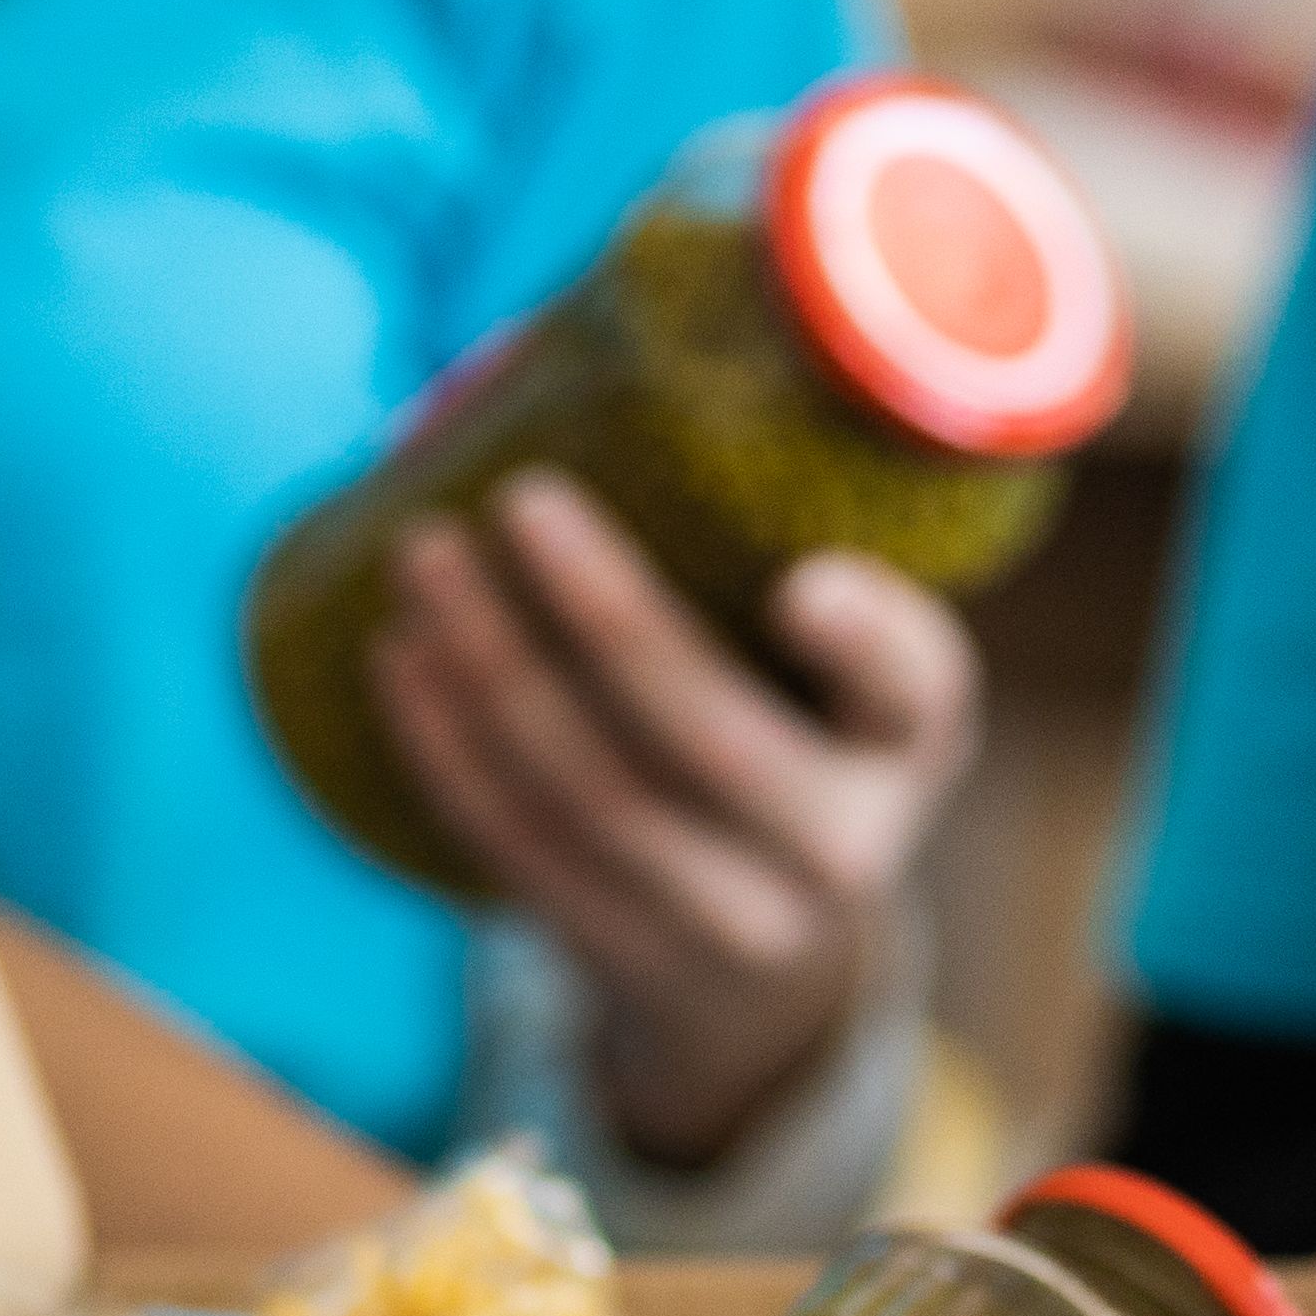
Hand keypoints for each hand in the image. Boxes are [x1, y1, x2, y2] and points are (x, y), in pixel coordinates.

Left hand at [370, 471, 977, 1170]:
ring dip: (488, 668)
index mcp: (912, 741)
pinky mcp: (627, 958)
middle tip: (515, 498)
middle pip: (704, 734)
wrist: (779, 969)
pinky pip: (520, 849)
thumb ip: (786, 544)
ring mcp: (732, 923)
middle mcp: (843, 848)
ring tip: (421, 557)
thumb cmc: (802, 744)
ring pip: (588, 794)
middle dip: (599, 612)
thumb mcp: (852, 670)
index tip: (800, 582)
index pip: (914, 687)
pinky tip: (400, 658)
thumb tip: (604, 346)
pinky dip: (447, 750)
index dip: (864, 640)